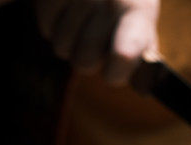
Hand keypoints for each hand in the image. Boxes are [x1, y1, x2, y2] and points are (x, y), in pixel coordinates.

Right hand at [36, 0, 159, 84]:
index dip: (116, 73)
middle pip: (84, 62)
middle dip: (88, 58)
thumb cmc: (123, 0)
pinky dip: (54, 25)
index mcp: (138, 9)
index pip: (124, 54)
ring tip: (82, 22)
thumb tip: (144, 89)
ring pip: (62, 48)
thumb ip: (142, 53)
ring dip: (70, 42)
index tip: (113, 73)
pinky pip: (47, 29)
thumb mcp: (141, 18)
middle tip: (96, 39)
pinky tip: (68, 10)